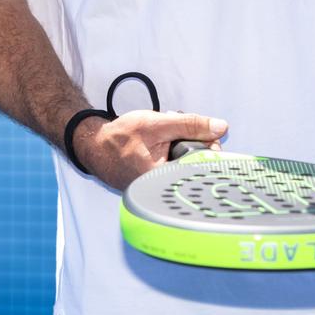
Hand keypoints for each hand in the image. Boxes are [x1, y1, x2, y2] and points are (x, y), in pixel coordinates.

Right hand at [72, 109, 227, 189]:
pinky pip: (173, 167)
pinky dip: (172, 153)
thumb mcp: (158, 124)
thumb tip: (220, 127)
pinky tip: (161, 143)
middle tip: (180, 130)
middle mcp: (161, 191)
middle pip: (194, 167)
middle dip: (192, 144)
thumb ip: (190, 125)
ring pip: (184, 165)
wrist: (94, 144)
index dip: (209, 150)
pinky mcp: (155, 184)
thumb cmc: (120, 136)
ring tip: (168, 134)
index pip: (201, 169)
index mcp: (163, 180)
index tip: (211, 137)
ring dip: (181, 146)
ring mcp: (158, 189)